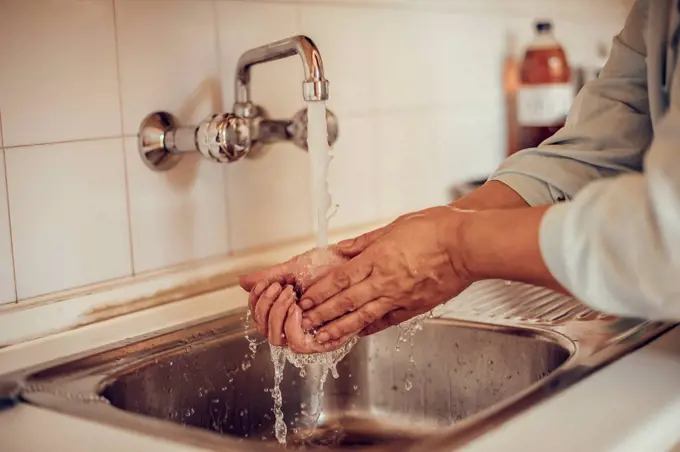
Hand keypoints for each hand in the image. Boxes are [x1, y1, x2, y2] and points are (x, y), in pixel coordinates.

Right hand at [240, 247, 347, 340]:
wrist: (355, 266)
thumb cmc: (332, 266)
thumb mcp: (295, 268)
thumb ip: (269, 276)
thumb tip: (242, 282)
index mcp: (286, 307)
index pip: (258, 315)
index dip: (256, 302)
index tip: (266, 284)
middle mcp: (294, 323)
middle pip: (262, 329)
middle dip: (265, 307)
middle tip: (278, 288)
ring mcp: (307, 333)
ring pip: (276, 339)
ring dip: (276, 314)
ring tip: (288, 294)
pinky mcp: (322, 341)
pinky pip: (296, 344)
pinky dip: (290, 326)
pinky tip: (296, 308)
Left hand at [299, 206, 473, 344]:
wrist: (468, 245)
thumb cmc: (436, 229)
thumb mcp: (394, 226)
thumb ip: (366, 241)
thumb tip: (344, 248)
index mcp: (378, 257)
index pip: (340, 279)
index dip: (319, 292)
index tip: (304, 300)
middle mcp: (385, 280)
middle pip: (346, 301)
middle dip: (322, 314)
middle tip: (304, 324)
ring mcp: (400, 296)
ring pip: (363, 317)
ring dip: (339, 328)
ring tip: (322, 338)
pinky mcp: (415, 307)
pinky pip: (387, 321)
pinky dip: (369, 328)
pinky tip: (357, 333)